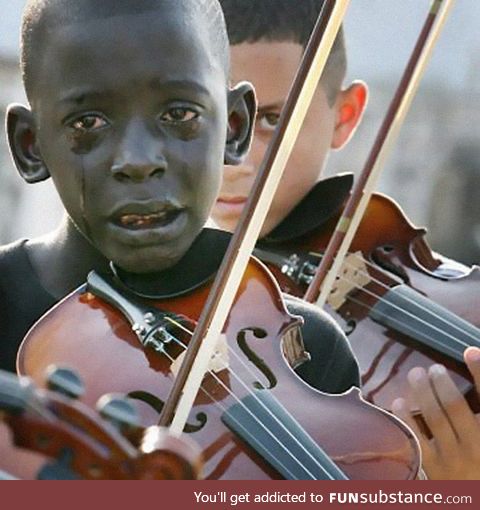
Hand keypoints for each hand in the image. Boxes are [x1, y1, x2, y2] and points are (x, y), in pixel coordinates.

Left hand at [392, 347, 479, 479]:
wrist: (469, 500)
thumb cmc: (477, 465)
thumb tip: (471, 362)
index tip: (470, 352)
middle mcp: (476, 447)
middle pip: (454, 406)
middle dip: (442, 382)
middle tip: (434, 368)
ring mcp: (452, 460)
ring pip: (432, 416)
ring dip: (422, 391)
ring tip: (416, 374)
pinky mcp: (431, 471)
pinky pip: (414, 437)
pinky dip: (404, 416)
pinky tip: (398, 402)